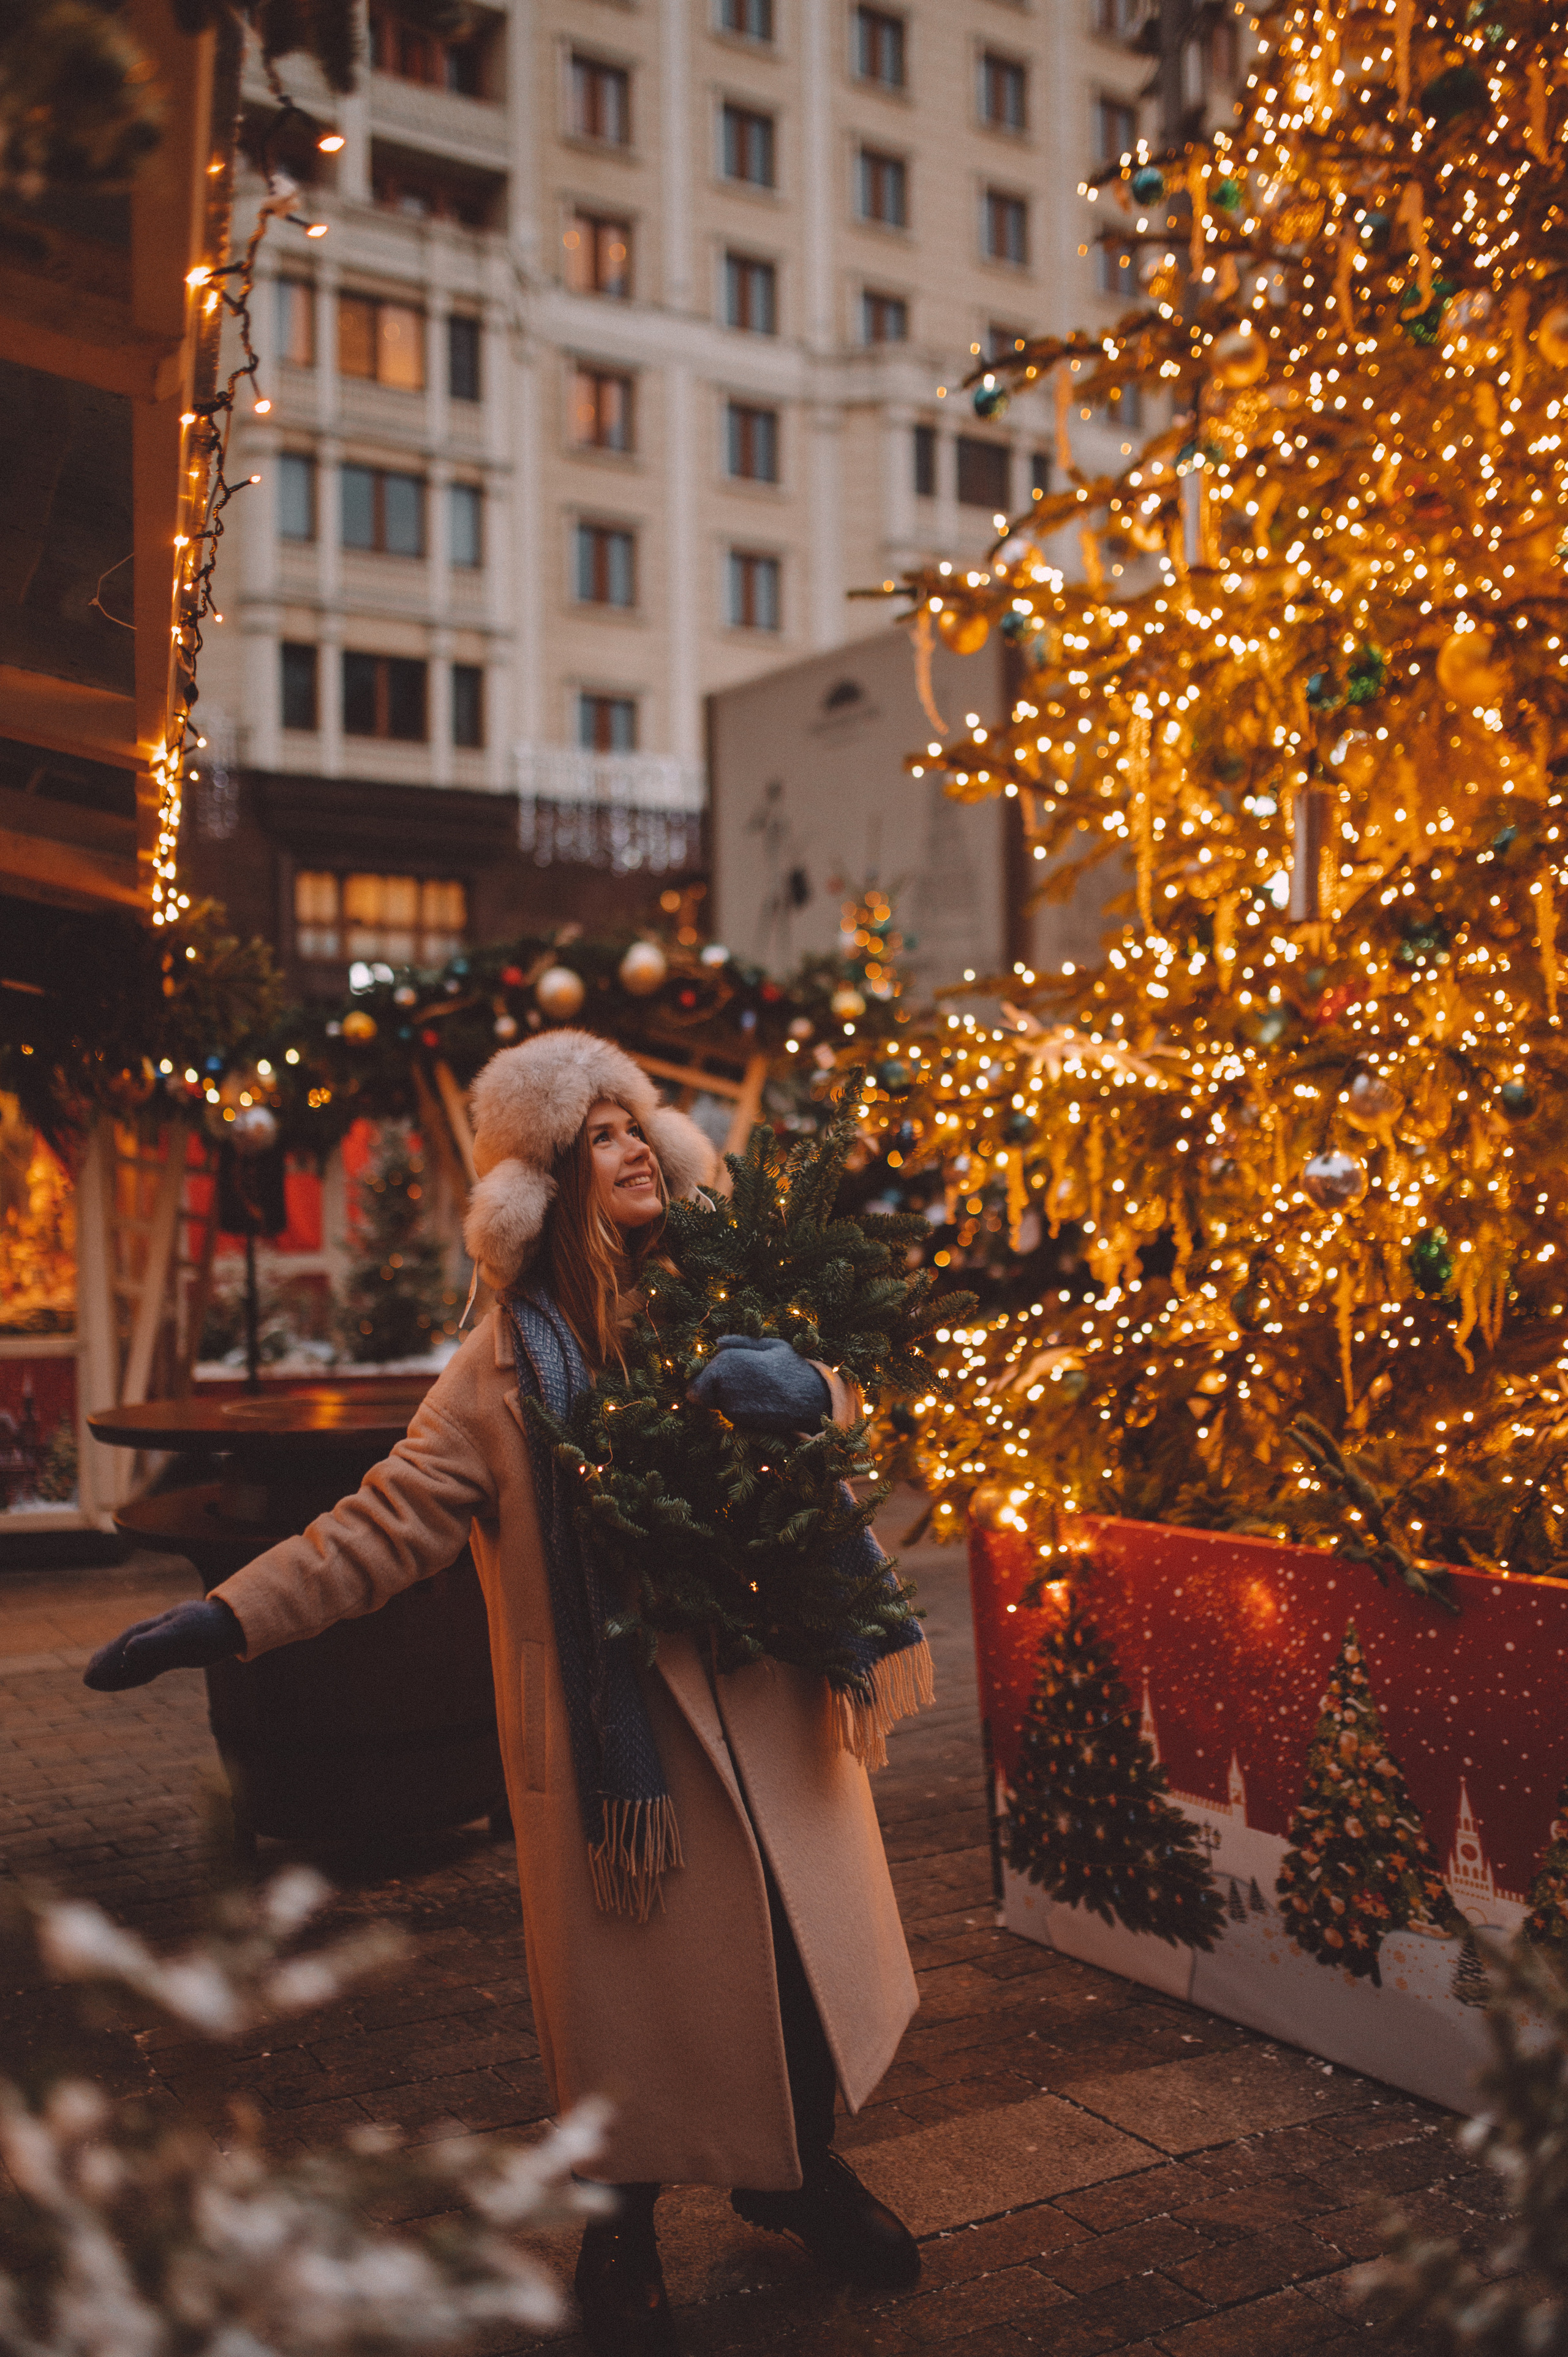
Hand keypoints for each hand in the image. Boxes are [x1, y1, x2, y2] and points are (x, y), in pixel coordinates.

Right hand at [83, 1598, 244, 1691]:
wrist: (232, 1621)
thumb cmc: (209, 1627)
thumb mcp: (184, 1634)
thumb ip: (157, 1641)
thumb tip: (128, 1650)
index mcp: (153, 1630)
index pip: (124, 1646)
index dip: (108, 1660)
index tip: (91, 1676)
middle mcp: (156, 1635)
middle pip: (125, 1651)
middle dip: (108, 1664)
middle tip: (88, 1679)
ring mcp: (165, 1644)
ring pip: (135, 1659)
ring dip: (118, 1670)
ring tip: (99, 1680)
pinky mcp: (176, 1652)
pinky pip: (150, 1664)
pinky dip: (136, 1672)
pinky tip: (131, 1678)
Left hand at [687, 1335, 830, 1431]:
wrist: (808, 1399)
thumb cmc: (791, 1368)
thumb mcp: (770, 1346)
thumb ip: (740, 1342)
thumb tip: (718, 1342)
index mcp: (729, 1358)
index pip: (703, 1370)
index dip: (712, 1373)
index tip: (728, 1374)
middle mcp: (723, 1380)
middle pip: (701, 1388)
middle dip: (714, 1387)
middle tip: (740, 1385)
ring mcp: (727, 1400)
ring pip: (714, 1401)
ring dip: (726, 1398)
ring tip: (754, 1392)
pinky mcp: (736, 1418)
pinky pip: (727, 1412)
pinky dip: (736, 1409)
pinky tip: (758, 1403)